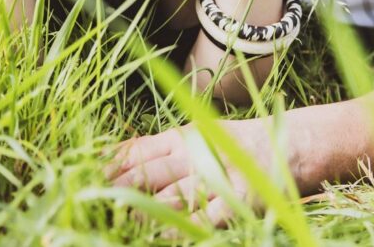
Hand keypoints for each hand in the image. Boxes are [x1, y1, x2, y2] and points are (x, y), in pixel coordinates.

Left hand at [106, 118, 281, 226]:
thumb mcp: (196, 138)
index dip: (110, 166)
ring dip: (145, 214)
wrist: (291, 143)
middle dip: (118, 191)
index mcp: (181, 137)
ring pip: (171, 198)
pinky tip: (165, 238)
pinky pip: (206, 219)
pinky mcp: (238, 199)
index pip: (137, 150)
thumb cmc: (235, 146)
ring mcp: (218, 176)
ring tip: (120, 226)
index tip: (83, 177)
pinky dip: (185, 230)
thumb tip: (117, 159)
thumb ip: (161, 149)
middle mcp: (195, 154)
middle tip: (92, 205)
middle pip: (148, 174)